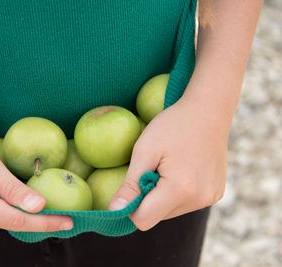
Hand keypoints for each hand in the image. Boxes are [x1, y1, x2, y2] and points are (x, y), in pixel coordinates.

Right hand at [0, 125, 72, 234]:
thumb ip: (13, 189)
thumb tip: (41, 207)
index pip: (18, 221)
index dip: (46, 222)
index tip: (70, 222)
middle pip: (10, 222)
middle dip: (35, 215)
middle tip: (62, 207)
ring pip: (2, 219)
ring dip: (18, 209)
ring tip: (30, 192)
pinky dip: (6, 207)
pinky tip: (11, 195)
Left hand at [108, 96, 227, 230]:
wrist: (208, 110)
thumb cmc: (172, 125)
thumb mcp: (144, 150)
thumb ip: (130, 185)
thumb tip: (113, 211)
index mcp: (180, 190)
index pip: (143, 220)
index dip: (131, 205)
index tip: (133, 182)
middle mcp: (199, 200)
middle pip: (156, 216)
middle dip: (147, 198)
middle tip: (153, 168)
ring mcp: (210, 198)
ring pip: (170, 211)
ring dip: (162, 196)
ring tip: (168, 167)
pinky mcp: (215, 194)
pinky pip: (185, 204)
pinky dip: (177, 192)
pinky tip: (181, 169)